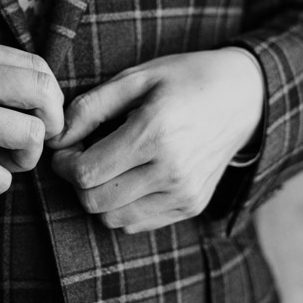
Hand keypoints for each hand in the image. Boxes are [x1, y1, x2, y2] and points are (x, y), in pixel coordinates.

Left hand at [47, 49, 263, 232]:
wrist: (244, 97)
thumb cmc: (185, 79)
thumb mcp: (136, 77)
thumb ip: (90, 107)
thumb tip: (58, 139)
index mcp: (155, 134)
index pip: (87, 173)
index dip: (64, 164)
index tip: (67, 148)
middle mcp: (171, 171)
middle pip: (95, 201)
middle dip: (77, 182)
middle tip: (83, 157)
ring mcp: (184, 194)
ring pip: (113, 219)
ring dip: (98, 197)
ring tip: (108, 167)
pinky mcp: (191, 206)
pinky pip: (136, 224)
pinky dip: (121, 207)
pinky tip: (129, 178)